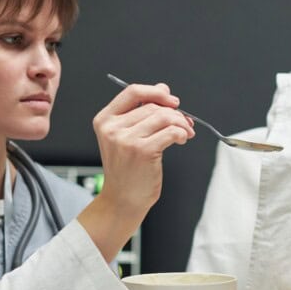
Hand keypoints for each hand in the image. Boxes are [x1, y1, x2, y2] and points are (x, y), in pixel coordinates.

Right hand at [95, 80, 193, 209]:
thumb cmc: (127, 170)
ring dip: (181, 123)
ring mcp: (126, 140)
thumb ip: (142, 113)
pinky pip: (171, 131)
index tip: (171, 99)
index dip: (155, 92)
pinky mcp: (143, 151)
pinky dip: (182, 133)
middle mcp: (113, 128)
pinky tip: (182, 139)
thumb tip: (163, 89)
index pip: (132, 92)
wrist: (123, 200)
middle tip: (185, 122)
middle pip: (152, 105)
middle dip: (174, 112)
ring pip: (164, 116)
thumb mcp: (126, 137)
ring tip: (185, 133)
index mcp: (105, 120)